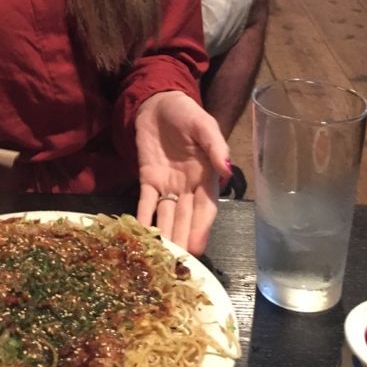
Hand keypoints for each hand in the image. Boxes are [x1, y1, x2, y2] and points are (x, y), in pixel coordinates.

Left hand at [134, 91, 229, 255]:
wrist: (158, 102)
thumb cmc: (187, 113)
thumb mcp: (204, 125)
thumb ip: (215, 146)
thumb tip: (226, 169)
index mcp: (206, 176)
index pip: (205, 208)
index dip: (201, 228)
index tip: (196, 248)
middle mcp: (188, 187)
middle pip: (185, 217)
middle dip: (182, 239)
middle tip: (176, 265)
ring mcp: (167, 185)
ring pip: (166, 215)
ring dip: (164, 235)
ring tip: (160, 257)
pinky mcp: (147, 179)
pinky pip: (145, 202)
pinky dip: (143, 218)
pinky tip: (140, 234)